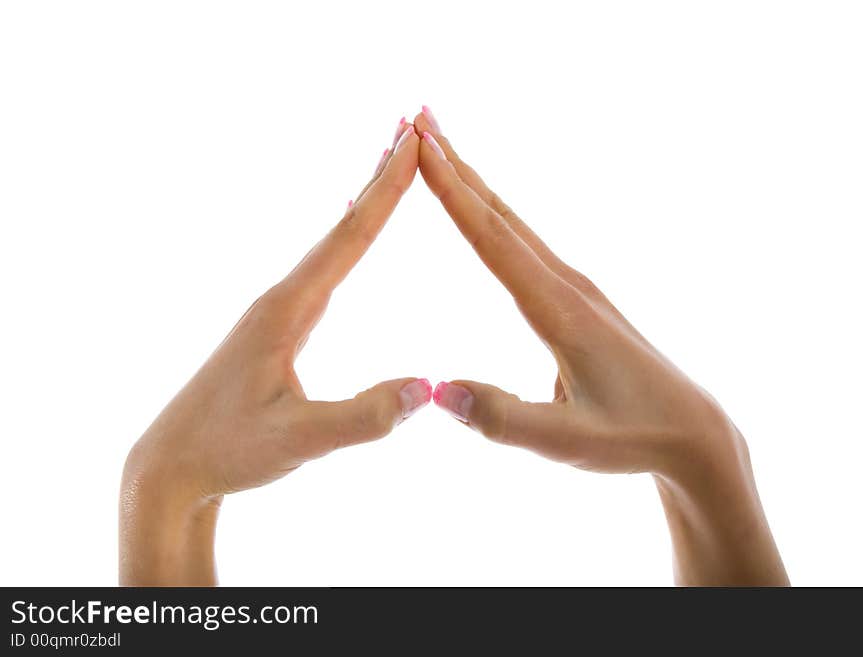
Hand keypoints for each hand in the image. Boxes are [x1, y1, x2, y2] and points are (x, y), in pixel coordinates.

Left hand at [120, 120, 431, 584]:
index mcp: (286, 310)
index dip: (385, 190)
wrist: (172, 466)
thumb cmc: (228, 451)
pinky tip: (352, 235)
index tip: (412, 142)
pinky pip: (324, 268)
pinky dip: (349, 237)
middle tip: (410, 125)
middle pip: (341, 226)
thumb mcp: (300, 441)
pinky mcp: (275, 328)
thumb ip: (364, 417)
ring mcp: (276, 311)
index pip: (348, 239)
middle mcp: (280, 298)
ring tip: (391, 163)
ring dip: (366, 201)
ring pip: (331, 243)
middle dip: (379, 176)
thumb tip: (428, 387)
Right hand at [414, 107, 788, 585]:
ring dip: (473, 181)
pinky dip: (493, 213)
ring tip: (440, 146)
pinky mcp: (577, 297)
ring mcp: (575, 286)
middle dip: (456, 163)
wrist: (690, 431)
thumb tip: (437, 389)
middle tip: (417, 119)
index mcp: (559, 310)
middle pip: (501, 214)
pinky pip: (524, 242)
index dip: (453, 192)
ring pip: (513, 222)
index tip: (421, 148)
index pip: (494, 240)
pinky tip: (484, 208)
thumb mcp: (565, 442)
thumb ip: (502, 418)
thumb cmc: (631, 436)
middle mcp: (567, 285)